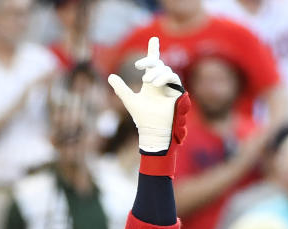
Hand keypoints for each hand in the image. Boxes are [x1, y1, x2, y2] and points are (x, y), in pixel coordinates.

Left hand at [107, 37, 187, 153]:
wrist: (153, 130)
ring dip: (155, 73)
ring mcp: (170, 86)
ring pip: (165, 69)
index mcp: (151, 83)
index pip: (153, 63)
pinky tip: (155, 84)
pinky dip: (163, 78)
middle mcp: (161, 82)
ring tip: (146, 81)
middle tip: (138, 66)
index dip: (153, 50)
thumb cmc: (142, 118)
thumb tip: (110, 76)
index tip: (154, 38)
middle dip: (149, 61)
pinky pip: (173, 78)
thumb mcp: (129, 100)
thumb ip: (121, 89)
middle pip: (158, 63)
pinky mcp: (178, 91)